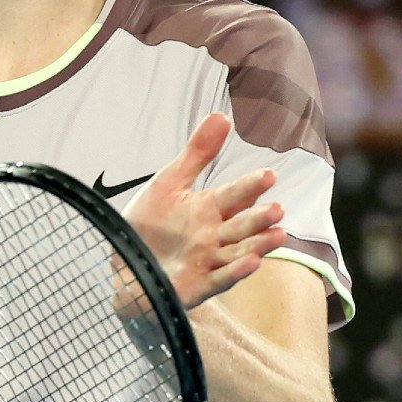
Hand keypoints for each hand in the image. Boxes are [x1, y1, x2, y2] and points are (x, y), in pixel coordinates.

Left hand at [121, 112, 286, 308]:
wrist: (123, 261)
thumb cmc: (150, 222)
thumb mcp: (170, 182)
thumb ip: (197, 153)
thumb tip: (221, 115)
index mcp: (210, 209)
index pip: (235, 194)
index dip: (251, 186)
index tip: (269, 175)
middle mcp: (215, 236)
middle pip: (242, 226)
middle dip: (260, 218)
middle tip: (278, 209)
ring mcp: (208, 262)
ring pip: (239, 253)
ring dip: (259, 246)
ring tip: (278, 235)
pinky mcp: (197, 286)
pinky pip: (218, 280)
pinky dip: (234, 273)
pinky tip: (250, 263)